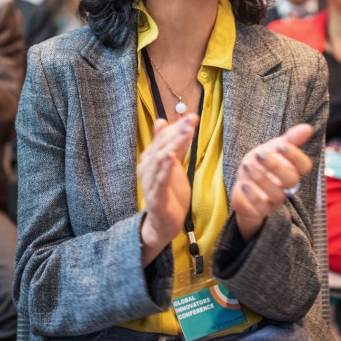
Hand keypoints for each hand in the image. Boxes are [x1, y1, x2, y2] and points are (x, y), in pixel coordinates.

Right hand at [138, 114, 197, 266]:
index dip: (177, 127)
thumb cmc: (169, 193)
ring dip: (173, 144)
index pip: (163, 138)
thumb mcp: (171, 165)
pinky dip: (164, 168)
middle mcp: (147, 168)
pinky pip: (159, 180)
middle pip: (162, 145)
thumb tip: (161, 121)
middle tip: (191, 119)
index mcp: (151, 159)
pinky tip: (170, 157)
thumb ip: (167, 145)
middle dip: (177, 131)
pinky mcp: (156, 197)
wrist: (164, 223)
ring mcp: (150, 182)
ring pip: (160, 159)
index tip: (192, 117)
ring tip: (185, 132)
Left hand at [231, 123, 313, 240]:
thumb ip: (290, 139)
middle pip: (291, 180)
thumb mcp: (272, 149)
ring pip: (276, 195)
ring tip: (247, 166)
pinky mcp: (259, 211)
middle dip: (276, 166)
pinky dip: (253, 196)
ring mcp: (273, 201)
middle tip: (259, 154)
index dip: (296, 156)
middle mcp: (286, 187)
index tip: (281, 145)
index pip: (305, 166)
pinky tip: (244, 185)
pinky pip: (261, 208)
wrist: (243, 188)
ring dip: (261, 179)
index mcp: (292, 170)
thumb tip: (308, 127)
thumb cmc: (261, 166)